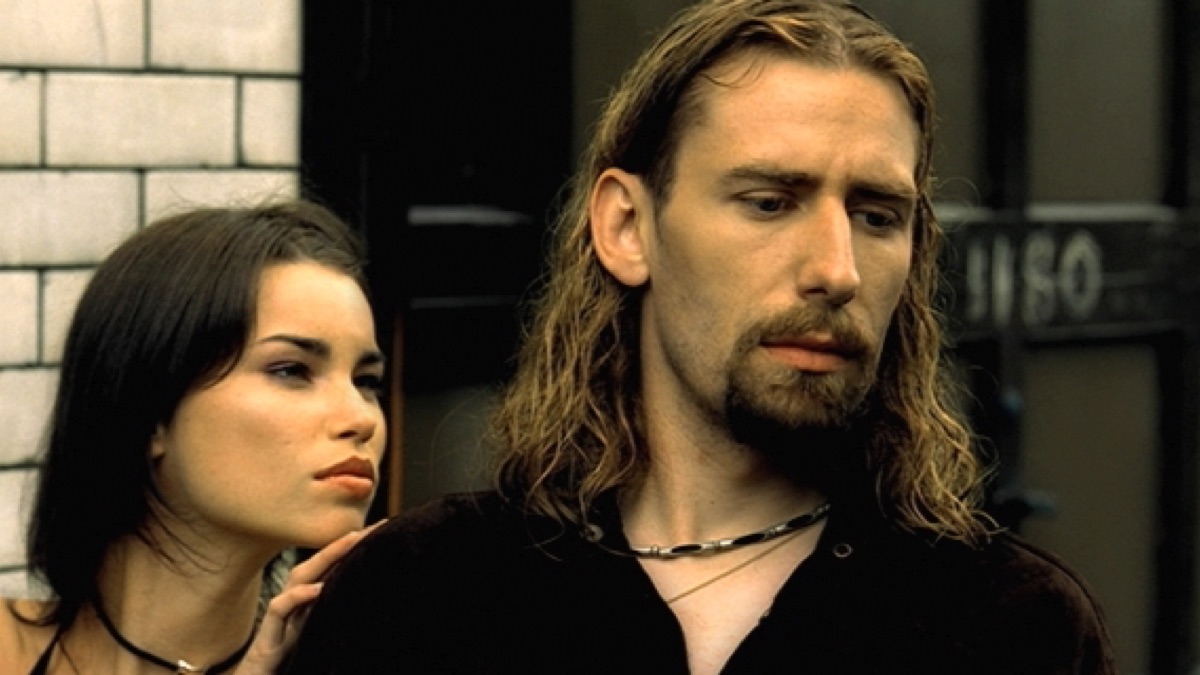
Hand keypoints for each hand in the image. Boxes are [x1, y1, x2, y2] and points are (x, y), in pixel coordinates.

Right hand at [233, 522, 382, 674]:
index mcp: (309, 598)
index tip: (387, 527)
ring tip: (354, 541)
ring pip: (300, 576)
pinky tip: (318, 589)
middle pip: (321, 562)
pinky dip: (298, 596)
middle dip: (348, 542)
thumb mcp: (321, 632)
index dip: (358, 546)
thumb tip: (372, 596)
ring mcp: (281, 614)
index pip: (335, 565)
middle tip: (378, 526)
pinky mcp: (269, 635)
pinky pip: (279, 608)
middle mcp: (295, 599)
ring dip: (326, 558)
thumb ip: (339, 611)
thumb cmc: (290, 658)